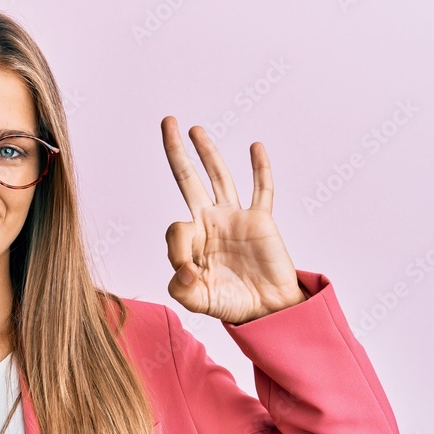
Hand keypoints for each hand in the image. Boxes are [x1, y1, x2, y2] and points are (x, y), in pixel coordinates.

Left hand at [160, 116, 306, 323]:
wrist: (266, 310)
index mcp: (191, 241)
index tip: (190, 272)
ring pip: (219, 177)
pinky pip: (261, 189)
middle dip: (176, 152)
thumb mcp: (197, 301)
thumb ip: (181, 288)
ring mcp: (235, 218)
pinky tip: (255, 147)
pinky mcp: (260, 219)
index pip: (176, 228)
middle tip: (166, 123)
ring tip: (195, 129)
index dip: (178, 249)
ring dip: (208, 152)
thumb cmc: (230, 304)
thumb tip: (184, 268)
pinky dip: (260, 169)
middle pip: (188, 179)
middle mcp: (209, 223)